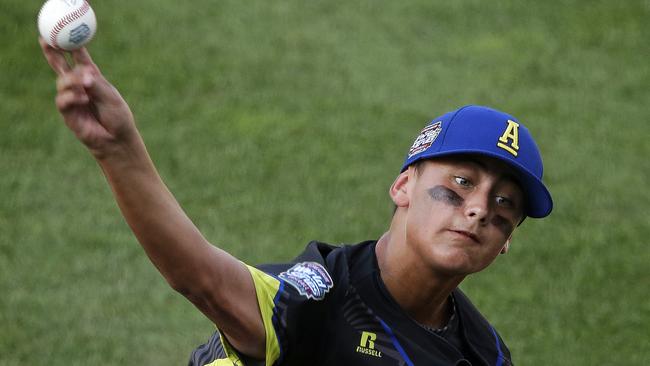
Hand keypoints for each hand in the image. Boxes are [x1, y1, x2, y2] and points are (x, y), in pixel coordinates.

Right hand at [39, 37, 137, 159]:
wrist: (117, 139)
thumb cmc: (117, 117)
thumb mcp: (110, 96)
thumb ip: (96, 84)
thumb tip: (84, 73)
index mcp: (92, 79)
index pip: (80, 60)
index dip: (73, 47)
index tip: (69, 34)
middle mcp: (80, 87)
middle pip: (62, 67)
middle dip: (53, 53)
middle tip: (46, 40)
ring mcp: (72, 99)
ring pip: (62, 82)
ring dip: (73, 81)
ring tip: (86, 85)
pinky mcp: (69, 113)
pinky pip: (63, 100)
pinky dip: (72, 97)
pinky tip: (83, 98)